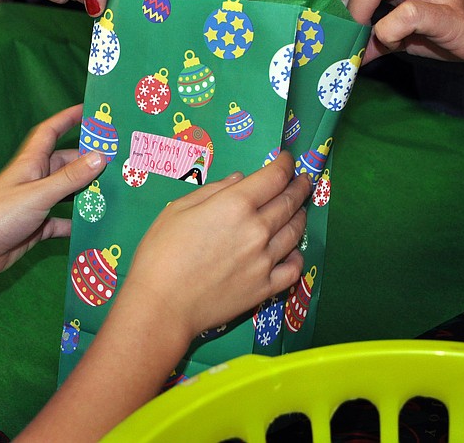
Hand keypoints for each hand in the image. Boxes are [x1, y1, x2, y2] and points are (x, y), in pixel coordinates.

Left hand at [0, 104, 105, 282]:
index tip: (88, 110)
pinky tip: (94, 226)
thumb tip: (100, 157)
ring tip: (115, 191)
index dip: (67, 118)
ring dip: (85, 192)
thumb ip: (69, 178)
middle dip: (88, 160)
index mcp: (30, 164)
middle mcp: (33, 180)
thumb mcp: (38, 194)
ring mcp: (34, 204)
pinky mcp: (35, 227)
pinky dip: (75, 224)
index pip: (50, 132)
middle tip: (117, 160)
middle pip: (64, 163)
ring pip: (66, 193)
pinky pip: (61, 221)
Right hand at [120, 151, 310, 341]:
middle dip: (299, 186)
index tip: (287, 159)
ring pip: (295, 232)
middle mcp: (257, 229)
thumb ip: (213, 190)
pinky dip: (297, 255)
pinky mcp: (265, 287)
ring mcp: (265, 260)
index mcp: (235, 205)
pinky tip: (292, 250)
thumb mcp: (178, 209)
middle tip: (303, 180)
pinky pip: (294, 268)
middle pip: (290, 201)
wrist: (162, 305)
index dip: (285, 164)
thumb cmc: (160, 253)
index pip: (273, 177)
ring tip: (299, 210)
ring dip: (300, 216)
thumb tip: (240, 179)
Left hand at [339, 0, 463, 77]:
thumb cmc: (455, 28)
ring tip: (365, 40)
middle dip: (345, 8)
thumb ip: (374, 35)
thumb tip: (342, 52)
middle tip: (346, 36)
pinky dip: (387, 33)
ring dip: (361, 17)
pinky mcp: (449, 13)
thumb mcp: (408, 29)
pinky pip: (404, 14)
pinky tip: (393, 44)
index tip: (337, 28)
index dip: (341, 3)